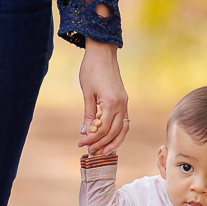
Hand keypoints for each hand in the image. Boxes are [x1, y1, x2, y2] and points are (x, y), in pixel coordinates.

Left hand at [78, 39, 129, 154]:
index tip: (81, 144)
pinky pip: (124, 122)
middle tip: (89, 152)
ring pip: (123, 129)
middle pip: (113, 132)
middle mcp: (121, 104)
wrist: (102, 53)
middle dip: (101, 143)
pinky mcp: (124, 101)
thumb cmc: (91, 70)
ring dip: (113, 142)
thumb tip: (85, 132)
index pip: (103, 128)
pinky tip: (111, 139)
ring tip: (103, 152)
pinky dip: (118, 133)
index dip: (92, 139)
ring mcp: (125, 103)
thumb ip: (88, 114)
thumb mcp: (87, 93)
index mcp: (111, 102)